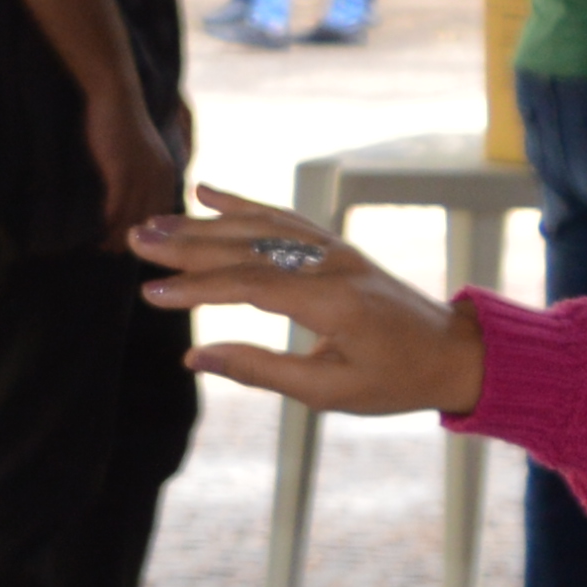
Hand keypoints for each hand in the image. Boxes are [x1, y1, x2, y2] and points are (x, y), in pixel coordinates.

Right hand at [82, 85, 186, 251]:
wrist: (115, 96)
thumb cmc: (122, 121)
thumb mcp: (142, 153)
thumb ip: (142, 175)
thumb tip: (130, 197)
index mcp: (168, 174)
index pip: (164, 215)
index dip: (150, 233)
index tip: (133, 246)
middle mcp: (161, 179)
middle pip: (150, 223)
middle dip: (133, 241)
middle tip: (112, 253)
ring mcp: (143, 177)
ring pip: (132, 220)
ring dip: (117, 238)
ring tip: (100, 249)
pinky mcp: (123, 174)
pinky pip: (116, 209)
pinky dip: (106, 225)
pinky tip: (94, 234)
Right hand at [132, 182, 485, 417]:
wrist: (451, 352)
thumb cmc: (394, 381)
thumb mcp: (328, 392)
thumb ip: (260, 370)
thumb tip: (196, 358)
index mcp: (330, 300)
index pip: (247, 285)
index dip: (194, 289)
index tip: (150, 295)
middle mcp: (329, 263)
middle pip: (245, 245)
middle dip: (186, 244)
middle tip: (135, 240)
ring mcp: (332, 248)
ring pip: (259, 225)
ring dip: (203, 223)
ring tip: (156, 224)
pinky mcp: (333, 245)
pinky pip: (282, 217)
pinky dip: (242, 204)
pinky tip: (207, 194)